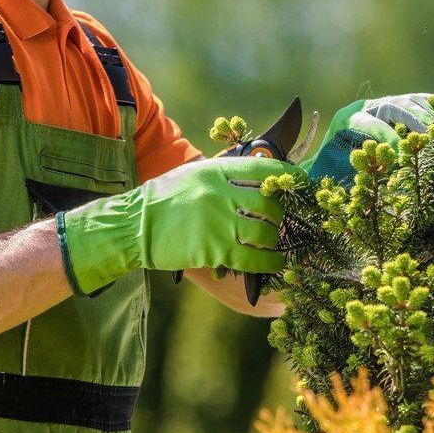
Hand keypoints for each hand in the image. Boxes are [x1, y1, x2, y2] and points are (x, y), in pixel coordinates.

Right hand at [57, 155, 301, 294]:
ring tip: (275, 244)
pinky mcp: (214, 250)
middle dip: (280, 216)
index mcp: (214, 171)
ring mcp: (218, 223)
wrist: (133, 226)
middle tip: (281, 222)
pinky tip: (275, 263)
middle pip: (269, 204)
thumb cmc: (162, 201)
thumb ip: (222, 177)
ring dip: (275, 240)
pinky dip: (270, 261)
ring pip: (265, 232)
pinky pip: (254, 257)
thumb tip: (256, 181)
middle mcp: (219, 194)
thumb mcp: (191, 176)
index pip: (262, 169)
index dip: (287, 176)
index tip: (301, 182)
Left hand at [303, 94, 433, 183]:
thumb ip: (315, 174)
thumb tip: (305, 179)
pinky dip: (432, 108)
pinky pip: (418, 102)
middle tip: (429, 135)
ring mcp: (384, 104)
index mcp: (346, 119)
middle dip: (412, 121)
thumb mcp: (321, 169)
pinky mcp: (398, 107)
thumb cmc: (330, 165)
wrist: (337, 152)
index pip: (368, 124)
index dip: (384, 137)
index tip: (399, 153)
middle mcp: (366, 107)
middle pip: (393, 107)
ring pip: (408, 102)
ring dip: (426, 114)